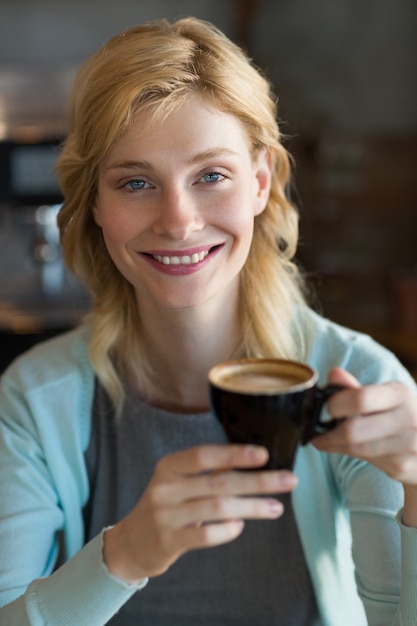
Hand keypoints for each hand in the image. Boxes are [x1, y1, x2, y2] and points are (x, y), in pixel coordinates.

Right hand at [103, 444, 297, 582]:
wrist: (132, 542)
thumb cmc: (166, 505)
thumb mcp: (179, 481)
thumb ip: (209, 471)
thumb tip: (252, 460)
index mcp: (169, 466)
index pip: (204, 455)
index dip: (234, 454)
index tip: (264, 454)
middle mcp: (165, 488)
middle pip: (219, 482)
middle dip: (259, 481)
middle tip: (288, 481)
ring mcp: (166, 515)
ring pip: (219, 508)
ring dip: (253, 507)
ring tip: (276, 507)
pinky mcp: (169, 541)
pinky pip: (207, 535)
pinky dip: (229, 529)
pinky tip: (242, 525)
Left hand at [312, 368, 416, 486]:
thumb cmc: (402, 415)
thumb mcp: (386, 396)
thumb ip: (357, 388)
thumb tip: (334, 374)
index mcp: (400, 395)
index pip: (360, 399)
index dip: (335, 404)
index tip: (325, 407)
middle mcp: (407, 419)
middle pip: (353, 430)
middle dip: (328, 431)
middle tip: (316, 430)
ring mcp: (407, 446)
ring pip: (356, 448)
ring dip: (333, 445)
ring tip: (324, 440)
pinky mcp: (402, 467)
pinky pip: (365, 460)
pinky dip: (347, 454)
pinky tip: (342, 448)